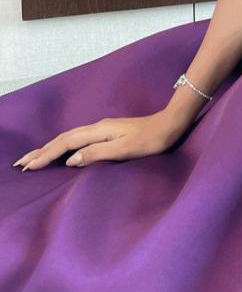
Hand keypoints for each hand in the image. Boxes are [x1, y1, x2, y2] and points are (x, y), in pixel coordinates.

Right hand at [11, 110, 187, 170]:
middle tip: (21, 163)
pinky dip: (64, 146)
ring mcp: (103, 129)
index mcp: (99, 131)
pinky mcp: (108, 132)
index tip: (29, 166)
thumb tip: (71, 160)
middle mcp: (98, 127)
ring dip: (50, 148)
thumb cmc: (151, 140)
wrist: (170, 125)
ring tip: (34, 158)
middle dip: (41, 151)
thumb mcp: (125, 150)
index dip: (46, 155)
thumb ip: (97, 153)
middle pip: (63, 138)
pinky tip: (62, 151)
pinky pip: (78, 139)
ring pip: (69, 138)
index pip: (66, 143)